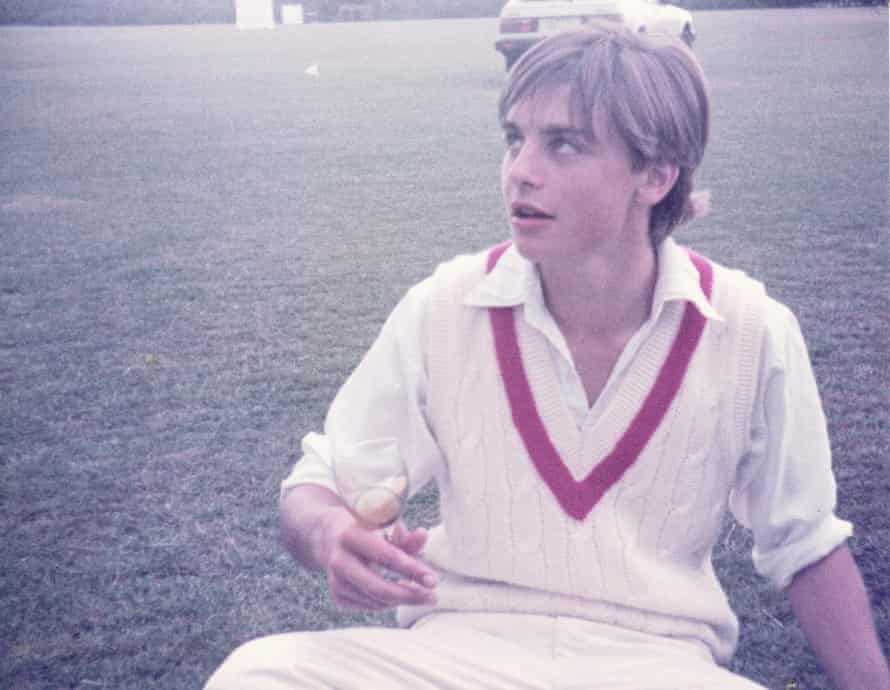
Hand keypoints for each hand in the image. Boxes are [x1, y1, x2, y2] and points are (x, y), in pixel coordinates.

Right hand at [322, 516, 437, 610]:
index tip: (433, 580)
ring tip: (420, 593)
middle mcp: (338, 560)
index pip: (385, 556)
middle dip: (409, 595)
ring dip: (401, 599)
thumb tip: (424, 536)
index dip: (411, 569)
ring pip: (375, 601)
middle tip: (432, 597)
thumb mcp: (384, 526)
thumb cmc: (367, 528)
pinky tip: (395, 592)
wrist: (330, 536)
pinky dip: (387, 602)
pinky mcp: (336, 596)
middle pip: (377, 587)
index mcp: (351, 535)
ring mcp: (335, 581)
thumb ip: (405, 536)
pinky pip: (370, 606)